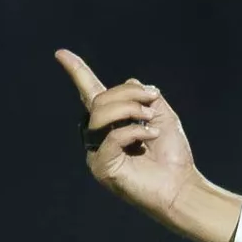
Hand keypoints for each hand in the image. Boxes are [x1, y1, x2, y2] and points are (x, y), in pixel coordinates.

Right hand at [53, 50, 239, 241]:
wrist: (181, 188)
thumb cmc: (173, 157)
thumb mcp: (162, 115)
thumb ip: (144, 96)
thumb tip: (129, 82)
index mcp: (111, 123)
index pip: (90, 93)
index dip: (76, 71)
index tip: (60, 53)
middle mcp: (99, 137)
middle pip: (99, 99)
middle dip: (128, 94)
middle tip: (152, 102)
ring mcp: (98, 153)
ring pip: (101, 114)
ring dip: (130, 109)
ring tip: (151, 119)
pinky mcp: (102, 168)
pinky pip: (111, 137)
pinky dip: (134, 131)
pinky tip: (151, 136)